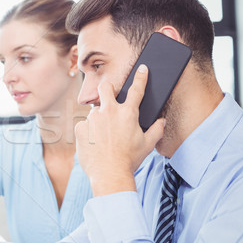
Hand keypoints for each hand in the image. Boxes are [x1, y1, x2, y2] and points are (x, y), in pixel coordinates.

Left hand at [75, 65, 164, 196]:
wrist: (109, 174)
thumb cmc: (130, 159)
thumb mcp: (148, 144)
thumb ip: (157, 129)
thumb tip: (162, 121)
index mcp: (128, 113)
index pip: (137, 90)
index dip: (141, 77)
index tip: (142, 69)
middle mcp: (109, 111)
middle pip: (105, 88)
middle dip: (108, 88)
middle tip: (110, 96)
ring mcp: (93, 119)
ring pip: (94, 112)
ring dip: (99, 120)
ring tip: (103, 138)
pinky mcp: (80, 127)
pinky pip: (84, 125)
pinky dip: (88, 132)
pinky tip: (94, 143)